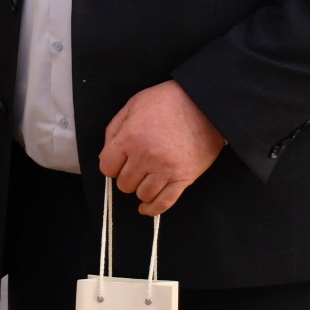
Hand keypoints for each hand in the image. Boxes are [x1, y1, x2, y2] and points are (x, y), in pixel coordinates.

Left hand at [98, 80, 224, 215]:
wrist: (204, 103)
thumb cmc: (167, 100)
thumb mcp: (133, 104)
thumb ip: (114, 129)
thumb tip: (105, 156)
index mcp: (130, 138)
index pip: (107, 167)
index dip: (111, 165)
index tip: (118, 162)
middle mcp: (146, 157)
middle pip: (124, 184)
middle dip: (126, 177)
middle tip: (135, 167)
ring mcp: (165, 169)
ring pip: (142, 194)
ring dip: (141, 189)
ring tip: (146, 179)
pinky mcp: (183, 178)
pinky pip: (164, 202)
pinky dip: (153, 209)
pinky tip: (146, 207)